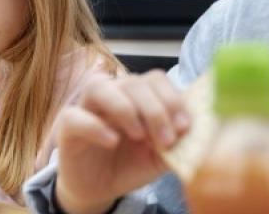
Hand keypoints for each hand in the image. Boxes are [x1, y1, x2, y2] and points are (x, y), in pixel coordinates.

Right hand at [55, 70, 189, 213]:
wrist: (101, 189)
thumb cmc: (130, 165)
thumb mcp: (162, 155)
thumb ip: (179, 141)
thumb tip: (201, 128)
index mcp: (137, 97)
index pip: (155, 79)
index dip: (172, 97)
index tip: (184, 127)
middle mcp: (112, 96)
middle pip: (132, 81)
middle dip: (154, 110)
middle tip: (166, 140)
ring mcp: (87, 108)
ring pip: (100, 87)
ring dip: (125, 109)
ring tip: (139, 136)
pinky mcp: (67, 127)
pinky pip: (76, 116)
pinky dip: (96, 127)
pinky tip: (112, 141)